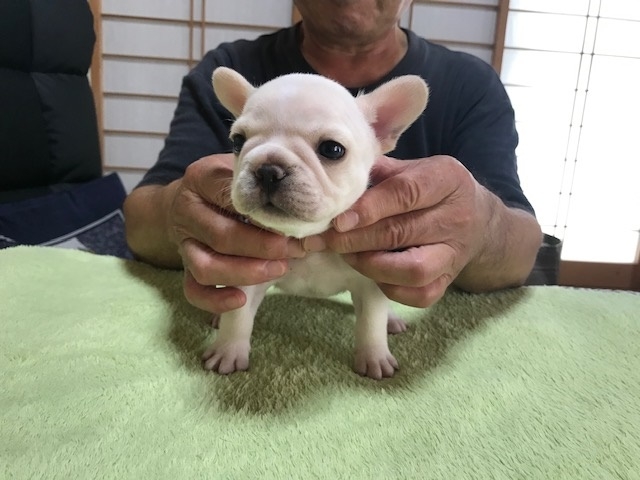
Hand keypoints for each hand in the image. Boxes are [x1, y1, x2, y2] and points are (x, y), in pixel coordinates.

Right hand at [167, 154, 304, 313]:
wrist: (191, 197)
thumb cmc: (230, 183)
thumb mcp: (247, 172)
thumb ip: (272, 189)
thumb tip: (318, 223)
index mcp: (202, 178)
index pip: (232, 196)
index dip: (265, 214)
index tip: (294, 222)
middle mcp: (187, 209)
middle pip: (221, 236)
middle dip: (261, 248)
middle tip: (292, 249)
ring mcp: (183, 241)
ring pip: (205, 266)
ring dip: (244, 273)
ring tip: (278, 269)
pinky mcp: (184, 265)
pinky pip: (193, 290)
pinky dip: (215, 300)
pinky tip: (240, 299)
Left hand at [303, 155, 496, 307]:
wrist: (476, 218)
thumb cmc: (430, 189)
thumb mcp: (411, 168)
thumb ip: (379, 172)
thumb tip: (337, 182)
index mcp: (446, 179)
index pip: (405, 193)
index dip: (369, 208)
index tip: (338, 220)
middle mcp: (456, 217)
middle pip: (401, 233)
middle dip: (356, 239)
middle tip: (324, 240)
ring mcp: (455, 253)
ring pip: (414, 270)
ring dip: (372, 265)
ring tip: (347, 255)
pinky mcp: (448, 281)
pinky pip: (418, 294)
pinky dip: (389, 287)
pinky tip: (371, 271)